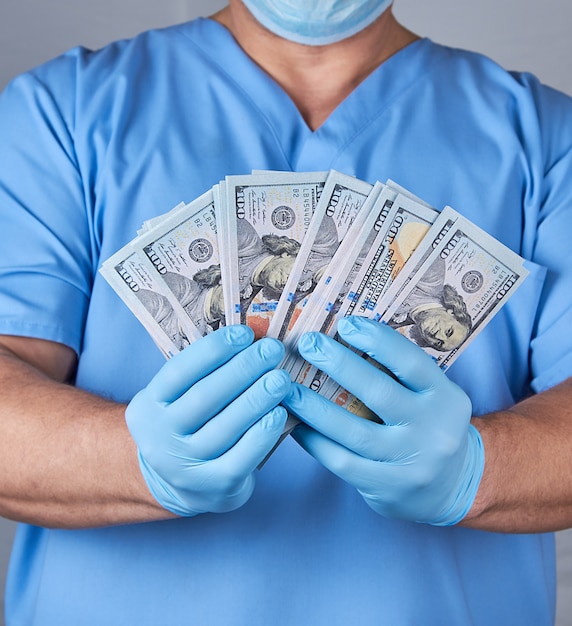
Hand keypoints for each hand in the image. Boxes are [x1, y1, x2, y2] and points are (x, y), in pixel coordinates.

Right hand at [126, 325, 289, 515]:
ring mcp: (185, 466)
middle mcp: (161, 436)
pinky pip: (242, 458)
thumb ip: (203, 374)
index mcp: (149, 406)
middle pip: (205, 397)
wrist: (178, 483)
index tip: (245, 332)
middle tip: (272, 349)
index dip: (213, 350)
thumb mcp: (178, 399)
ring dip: (257, 398)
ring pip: (225, 427)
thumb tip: (249, 338)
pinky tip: (280, 413)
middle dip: (243, 369)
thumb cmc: (188, 426)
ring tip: (281, 378)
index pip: (179, 372)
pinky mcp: (214, 488)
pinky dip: (262, 434)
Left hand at [282, 316, 483, 524]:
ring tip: (287, 388)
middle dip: (338, 364)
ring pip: (353, 431)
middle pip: (379, 392)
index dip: (378, 340)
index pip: (411, 362)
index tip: (346, 323)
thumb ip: (399, 376)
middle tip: (308, 344)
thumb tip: (343, 340)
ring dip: (314, 406)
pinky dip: (315, 442)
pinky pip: (342, 462)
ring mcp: (411, 463)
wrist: (452, 488)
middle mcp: (434, 430)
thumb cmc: (428, 428)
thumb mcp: (429, 398)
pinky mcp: (388, 488)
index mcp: (446, 398)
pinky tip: (296, 425)